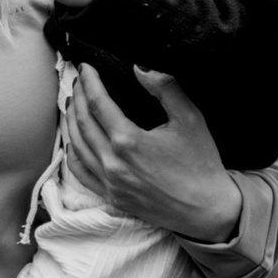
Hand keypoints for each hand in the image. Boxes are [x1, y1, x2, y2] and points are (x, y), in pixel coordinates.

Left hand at [58, 66, 243, 246]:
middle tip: (78, 81)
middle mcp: (112, 163)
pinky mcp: (111, 198)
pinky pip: (80, 173)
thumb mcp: (190, 119)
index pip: (98, 103)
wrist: (207, 210)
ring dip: (70, 122)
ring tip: (72, 104)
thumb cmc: (201, 163)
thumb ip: (165, 89)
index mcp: (128, 141)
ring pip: (76, 146)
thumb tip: (141, 67)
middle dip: (77, 97)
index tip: (85, 67)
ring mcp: (109, 183)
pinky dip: (72, 153)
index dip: (89, 82)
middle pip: (82, 122)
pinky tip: (72, 141)